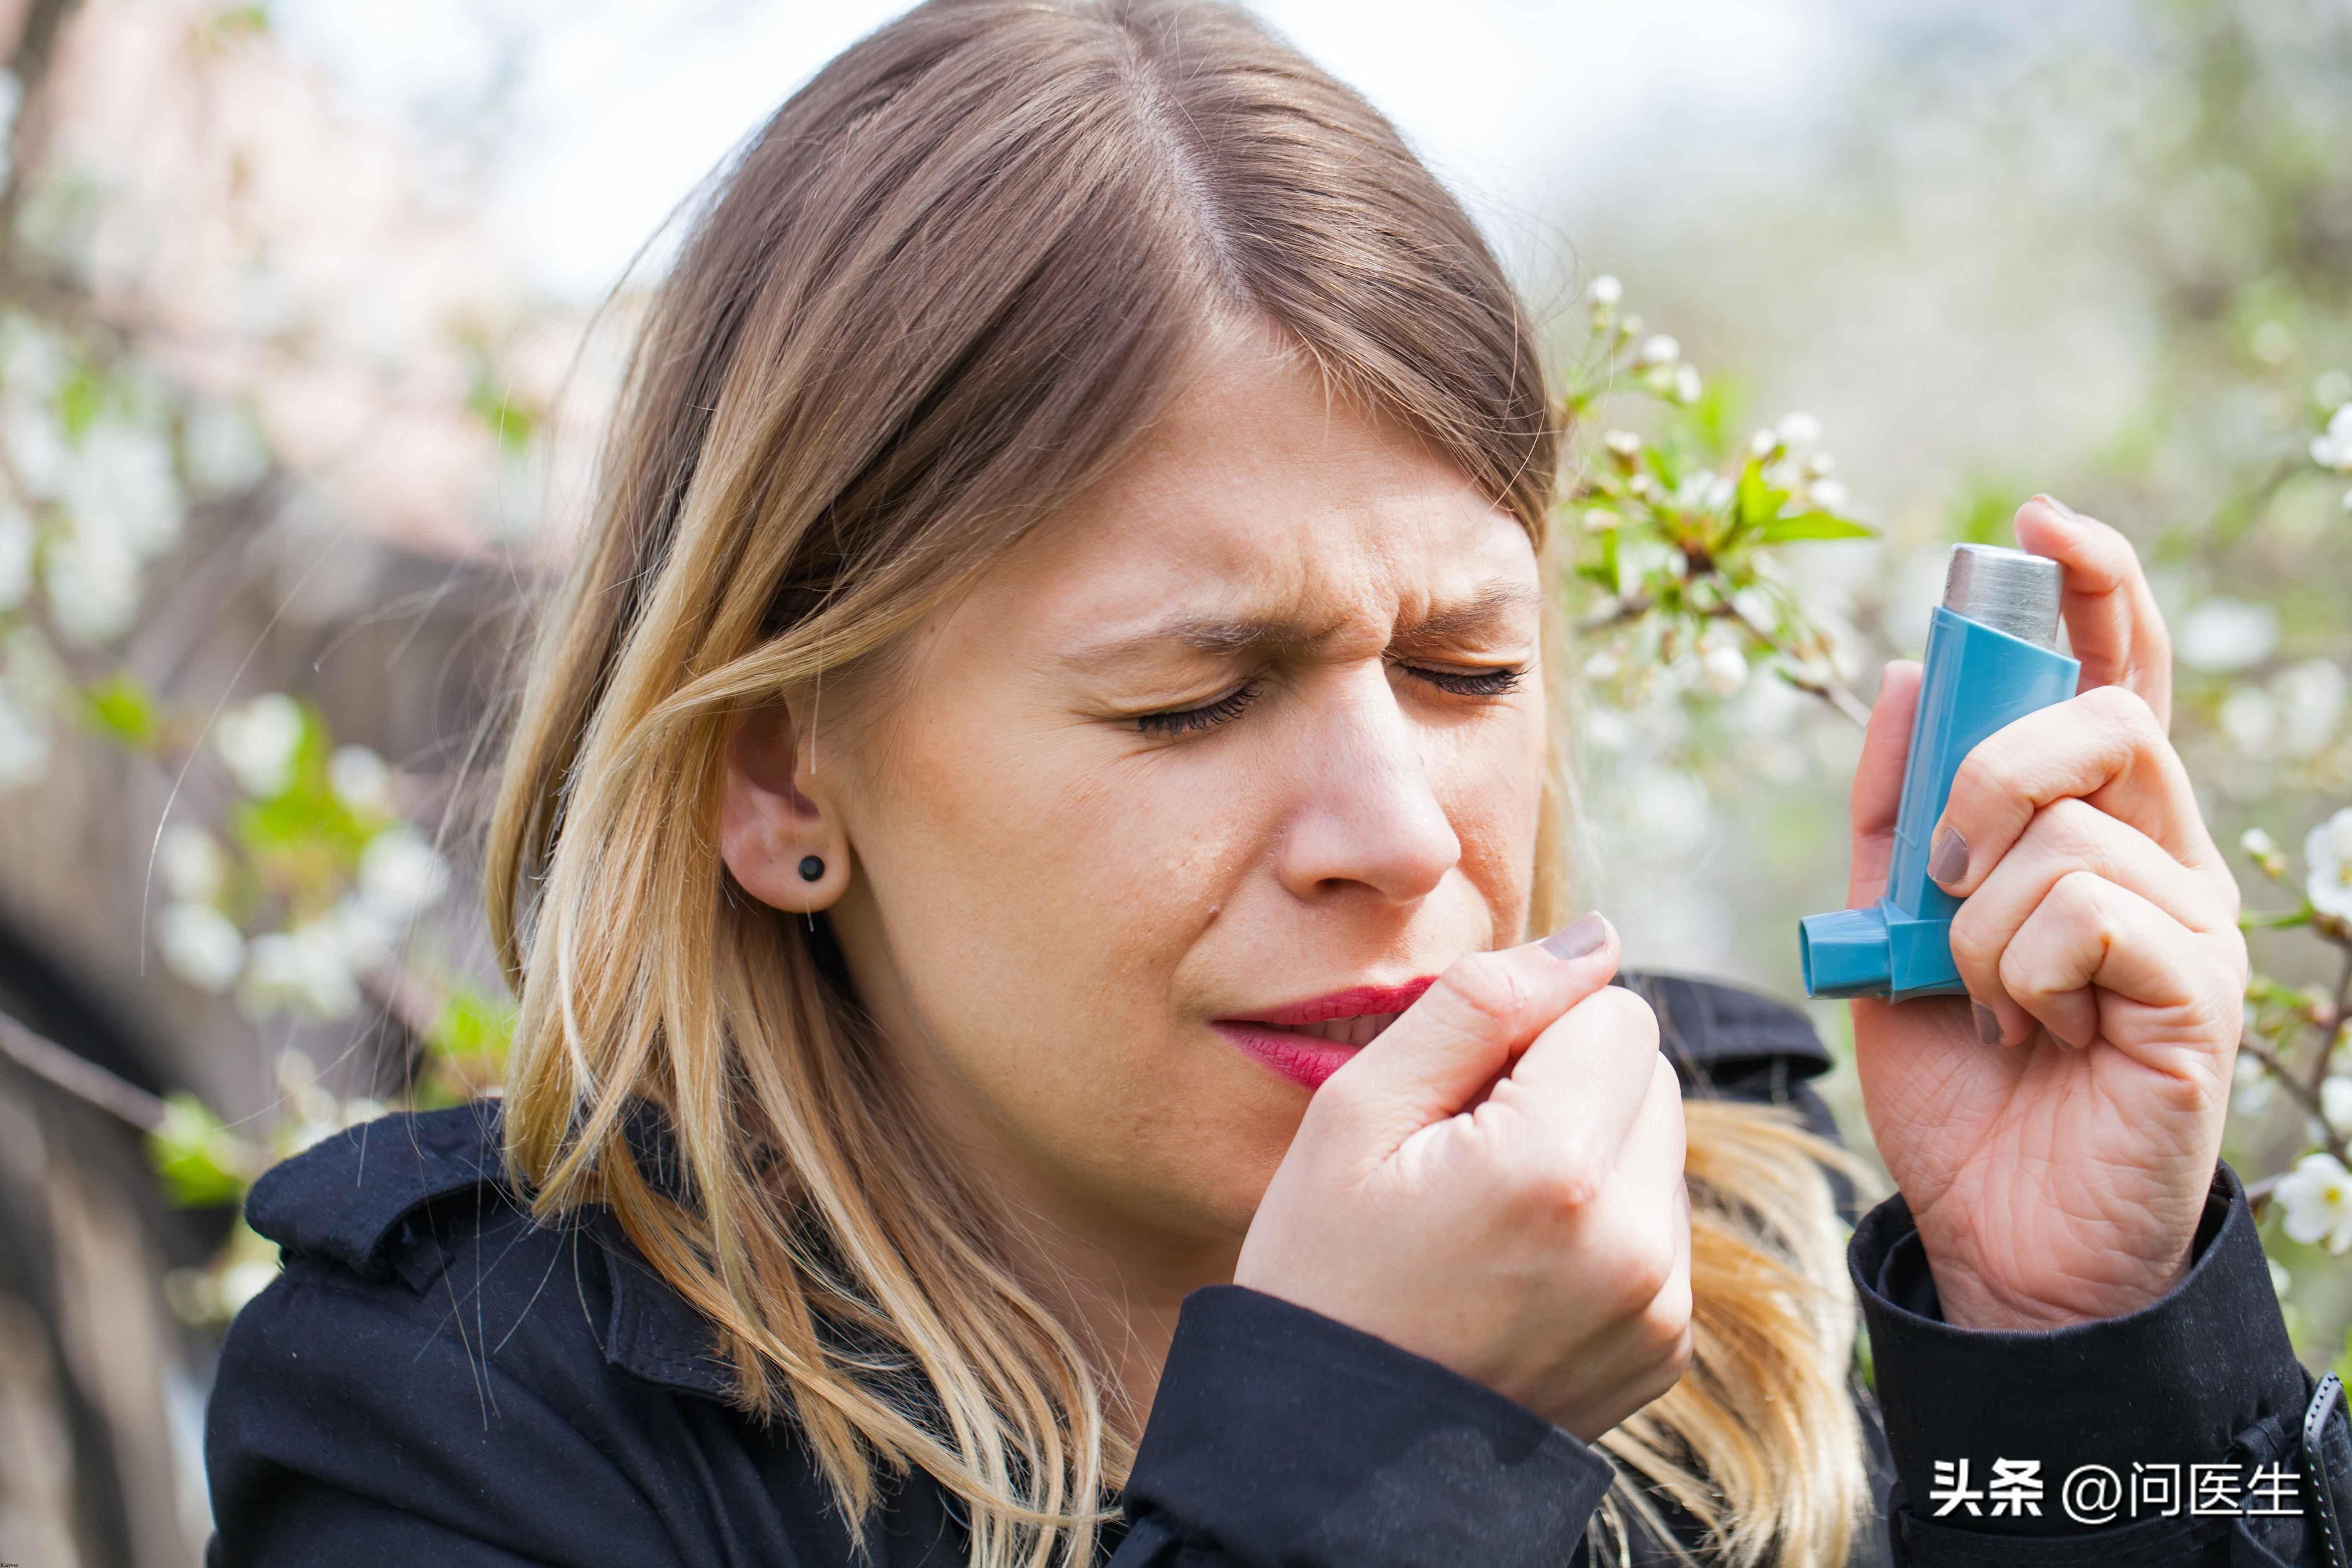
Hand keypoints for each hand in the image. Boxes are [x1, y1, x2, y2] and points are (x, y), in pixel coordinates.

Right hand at [1235, 915, 1690, 1440]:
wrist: (1331, 1450)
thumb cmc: (1323, 1270)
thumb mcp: (1359, 1113)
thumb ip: (1481, 1002)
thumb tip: (1595, 938)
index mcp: (1553, 1166)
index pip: (1615, 1011)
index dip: (1532, 1030)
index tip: (1461, 1094)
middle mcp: (1630, 1239)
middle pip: (1649, 1073)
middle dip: (1570, 1082)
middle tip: (1467, 1152)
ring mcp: (1657, 1304)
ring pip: (1658, 1146)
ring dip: (1591, 1149)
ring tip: (1490, 1215)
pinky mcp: (1664, 1346)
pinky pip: (1659, 1227)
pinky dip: (1602, 1222)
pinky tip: (1519, 1263)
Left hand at [1847, 496, 2246, 1330]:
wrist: (1997, 1229)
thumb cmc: (1958, 1080)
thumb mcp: (1893, 926)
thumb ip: (1898, 809)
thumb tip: (1904, 677)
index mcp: (2097, 830)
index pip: (2116, 675)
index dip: (2095, 588)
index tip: (2041, 520)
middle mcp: (2164, 859)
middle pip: (2101, 719)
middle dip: (1990, 775)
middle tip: (1947, 876)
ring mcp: (2192, 923)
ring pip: (2069, 828)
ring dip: (1983, 918)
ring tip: (1994, 1002)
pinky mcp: (2197, 992)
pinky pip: (2086, 913)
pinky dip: (2020, 971)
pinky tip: (2036, 1033)